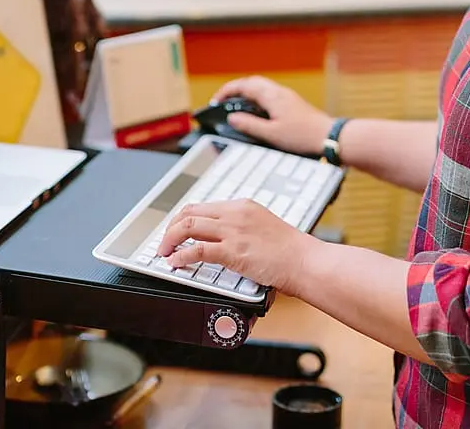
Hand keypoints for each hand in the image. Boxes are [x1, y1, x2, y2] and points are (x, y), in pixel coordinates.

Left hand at [157, 199, 313, 292]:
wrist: (304, 261)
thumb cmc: (289, 250)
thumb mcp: (263, 227)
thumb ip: (242, 227)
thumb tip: (221, 238)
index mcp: (242, 206)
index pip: (202, 206)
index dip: (183, 219)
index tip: (175, 230)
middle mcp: (235, 214)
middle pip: (189, 212)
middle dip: (171, 228)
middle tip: (164, 242)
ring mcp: (233, 231)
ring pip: (188, 226)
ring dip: (170, 240)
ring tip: (164, 253)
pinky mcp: (233, 251)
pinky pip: (197, 250)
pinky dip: (181, 256)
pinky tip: (176, 263)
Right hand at [211, 76, 331, 156]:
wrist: (328, 136)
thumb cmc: (303, 136)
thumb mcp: (271, 134)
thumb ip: (249, 125)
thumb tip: (232, 118)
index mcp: (271, 96)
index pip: (244, 85)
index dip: (227, 91)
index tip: (216, 100)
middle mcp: (279, 92)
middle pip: (252, 82)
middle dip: (236, 89)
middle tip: (224, 101)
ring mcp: (287, 96)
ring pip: (262, 86)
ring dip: (247, 92)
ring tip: (238, 106)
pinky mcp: (292, 103)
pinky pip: (270, 94)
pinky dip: (258, 98)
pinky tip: (257, 112)